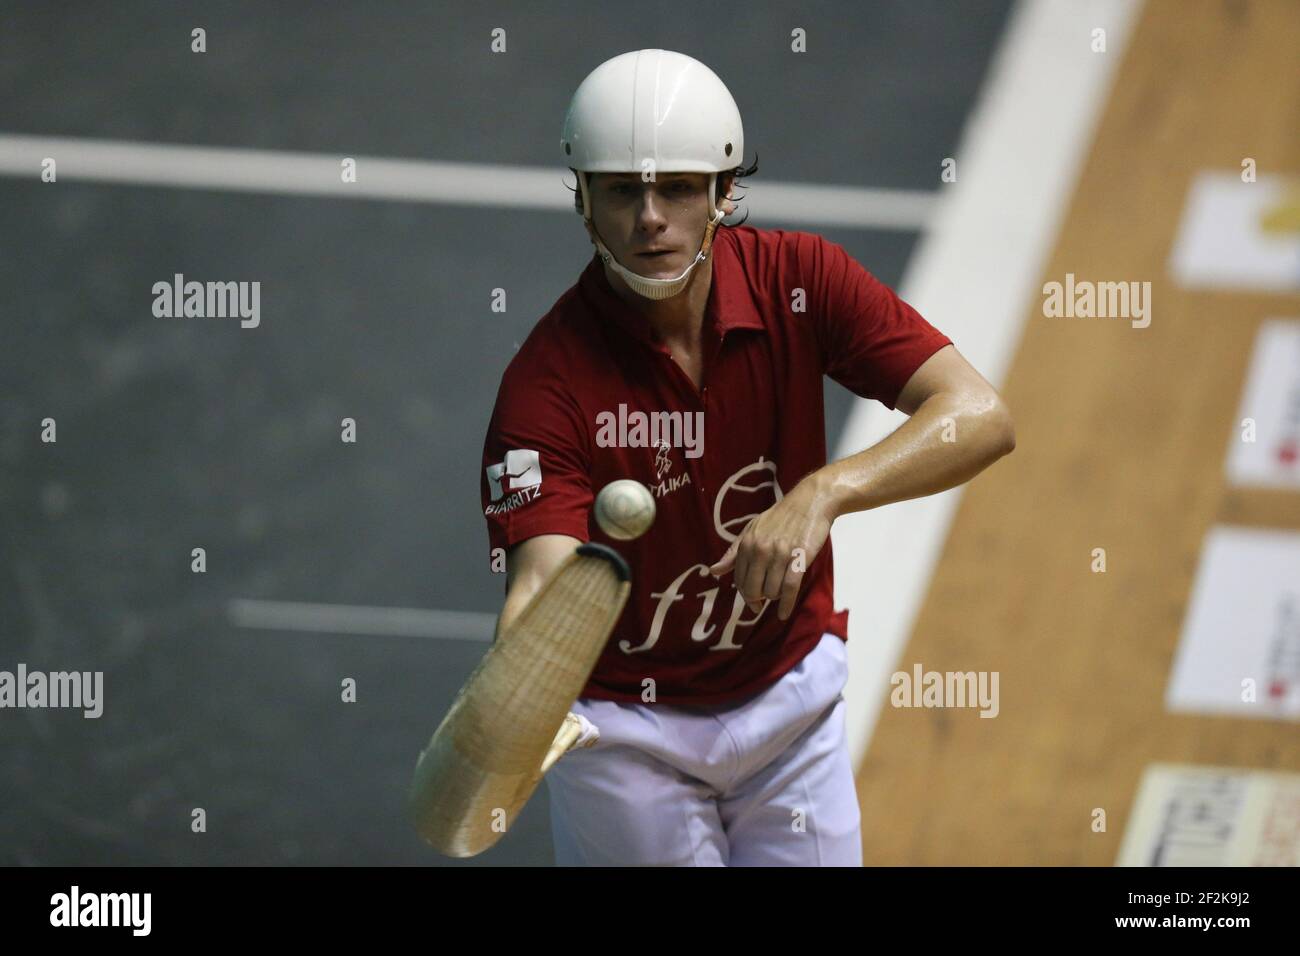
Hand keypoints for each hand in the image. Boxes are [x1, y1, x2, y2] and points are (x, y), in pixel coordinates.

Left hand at [707, 476, 835, 621]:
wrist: (810, 502)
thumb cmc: (780, 518)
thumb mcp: (752, 530)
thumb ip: (733, 552)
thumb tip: (713, 571)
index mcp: (747, 543)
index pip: (739, 579)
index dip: (744, 593)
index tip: (752, 600)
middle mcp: (761, 550)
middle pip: (752, 589)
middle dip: (756, 600)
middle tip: (761, 603)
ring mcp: (780, 555)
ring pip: (771, 591)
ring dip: (775, 597)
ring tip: (780, 591)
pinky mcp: (799, 559)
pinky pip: (789, 589)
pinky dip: (786, 606)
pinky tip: (783, 614)